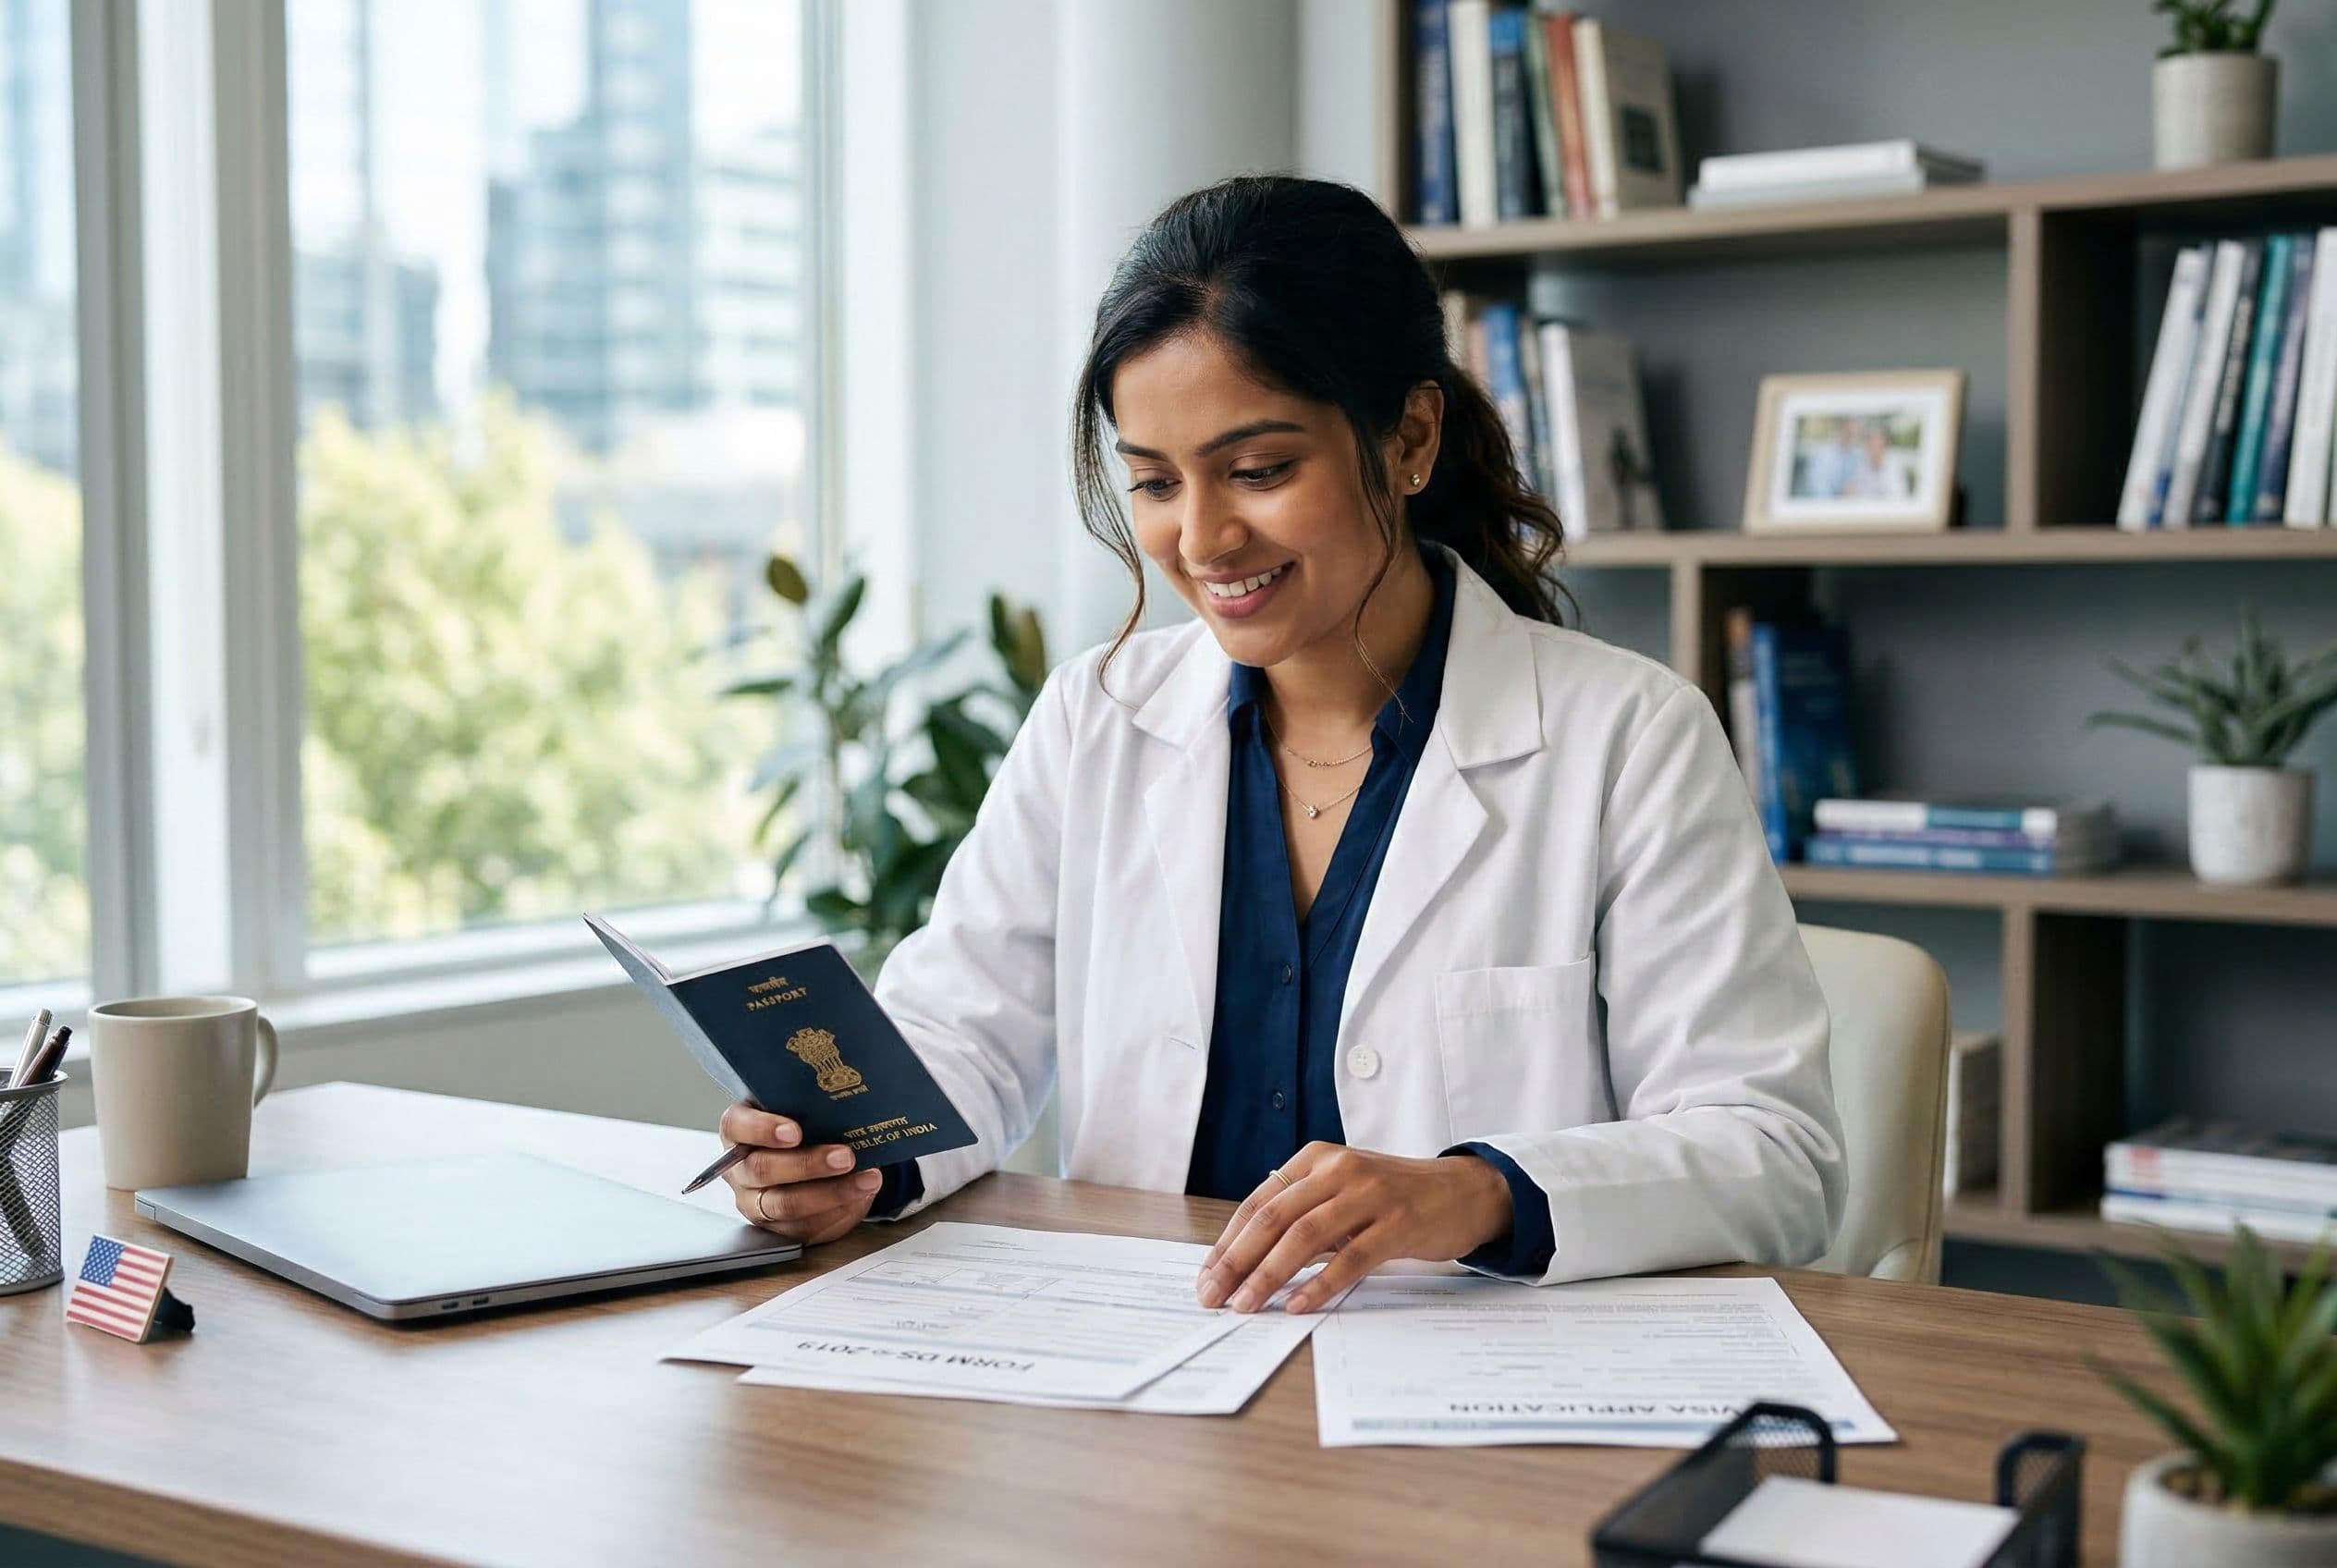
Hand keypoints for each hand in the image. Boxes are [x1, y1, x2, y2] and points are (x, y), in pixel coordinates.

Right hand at [718, 1102, 881, 1244]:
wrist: (812, 1158)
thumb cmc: (804, 1125)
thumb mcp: (800, 1109)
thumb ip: (808, 1104)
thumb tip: (843, 1095)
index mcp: (739, 1129)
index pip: (737, 1126)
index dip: (762, 1129)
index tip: (794, 1131)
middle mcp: (740, 1168)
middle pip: (763, 1170)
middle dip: (808, 1164)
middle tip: (845, 1156)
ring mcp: (756, 1202)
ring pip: (786, 1204)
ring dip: (831, 1192)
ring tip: (866, 1179)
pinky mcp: (779, 1228)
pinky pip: (806, 1226)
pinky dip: (839, 1211)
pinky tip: (862, 1195)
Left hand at [1196, 1143, 1511, 1314]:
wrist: (1464, 1191)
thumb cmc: (1394, 1198)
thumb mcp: (1341, 1194)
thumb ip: (1301, 1216)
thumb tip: (1247, 1262)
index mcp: (1316, 1160)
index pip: (1258, 1202)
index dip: (1228, 1242)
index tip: (1207, 1277)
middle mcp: (1338, 1170)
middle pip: (1273, 1218)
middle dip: (1236, 1261)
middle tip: (1213, 1297)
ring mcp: (1369, 1195)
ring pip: (1304, 1236)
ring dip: (1268, 1275)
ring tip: (1246, 1305)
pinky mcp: (1397, 1224)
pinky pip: (1350, 1258)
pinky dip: (1319, 1284)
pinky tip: (1297, 1305)